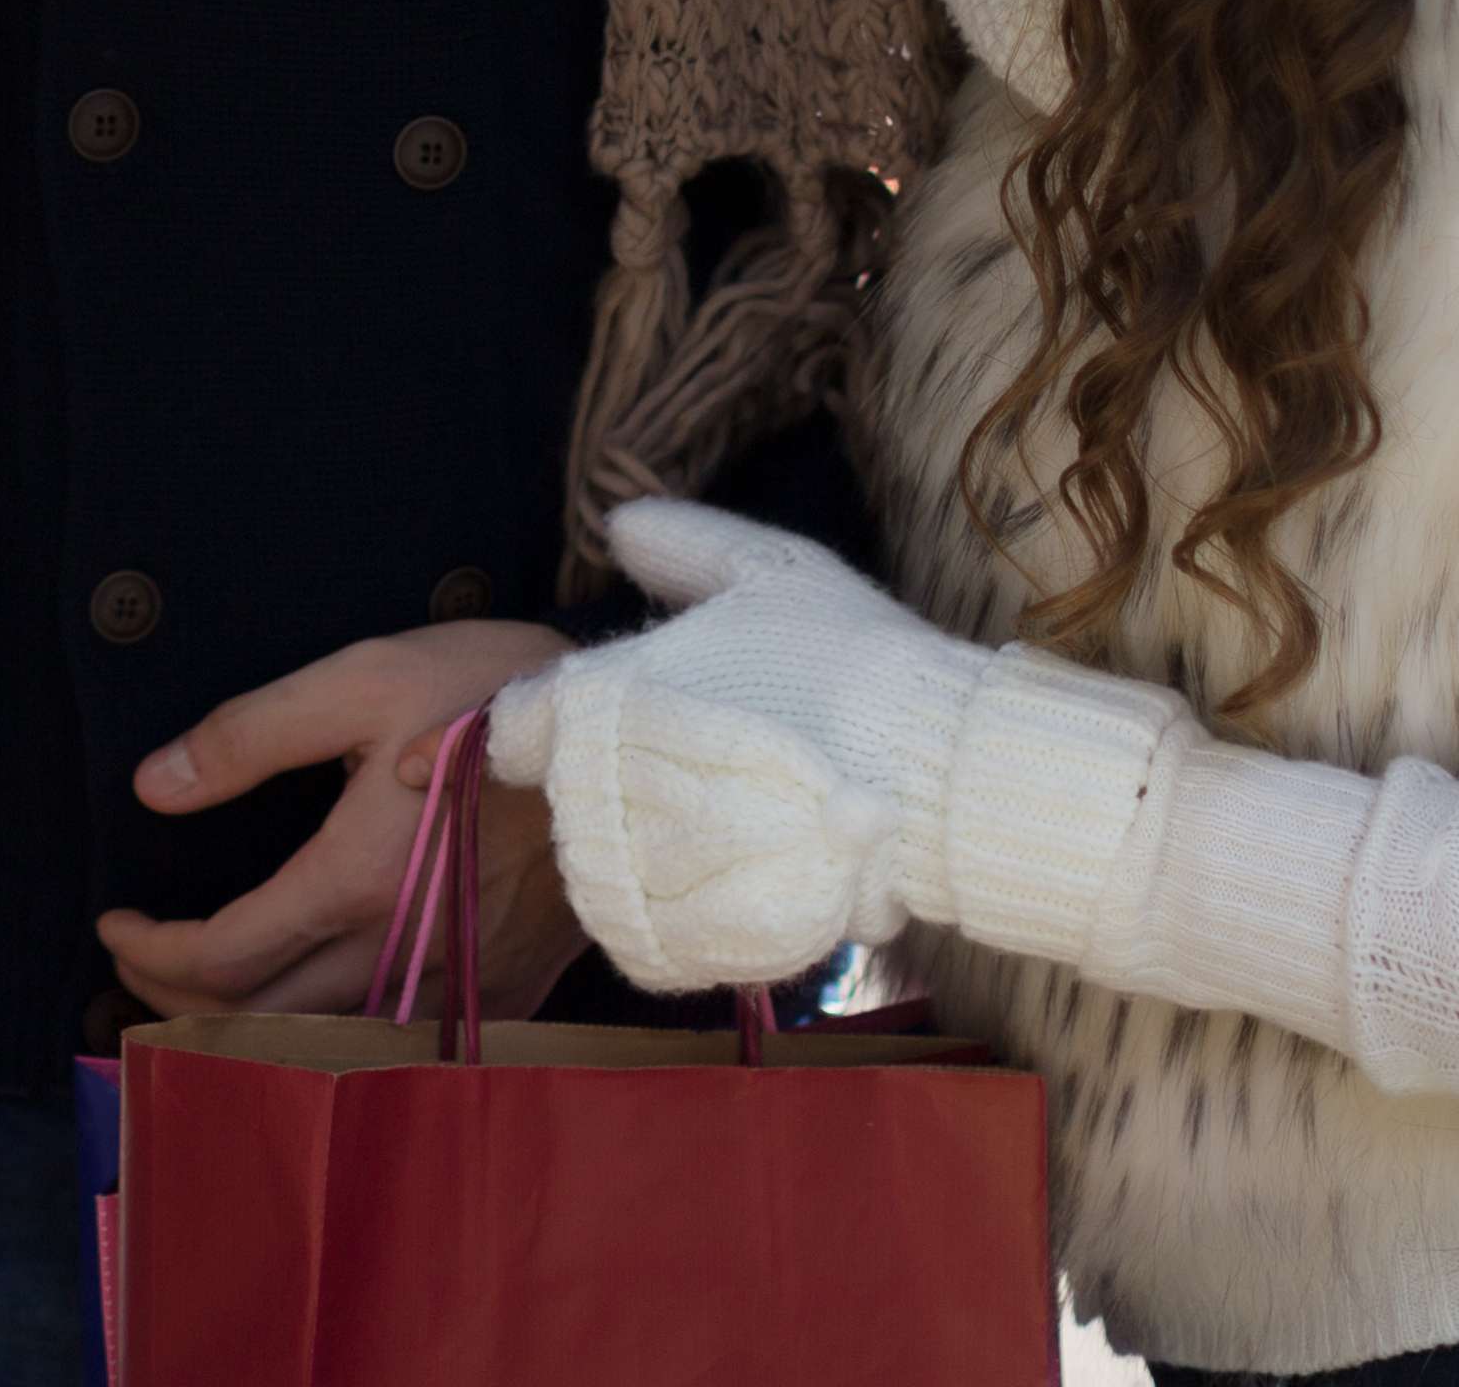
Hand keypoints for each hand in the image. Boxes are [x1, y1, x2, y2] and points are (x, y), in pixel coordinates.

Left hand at [97, 620, 578, 1022]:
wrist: (637, 738)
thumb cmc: (496, 693)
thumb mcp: (361, 678)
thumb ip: (248, 736)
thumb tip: (154, 785)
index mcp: (354, 883)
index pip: (220, 957)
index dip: (147, 950)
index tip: (111, 923)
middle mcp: (400, 955)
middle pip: (258, 1021)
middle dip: (177, 999)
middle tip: (135, 961)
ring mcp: (457, 984)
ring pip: (324, 1044)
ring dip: (245, 1025)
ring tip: (201, 987)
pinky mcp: (504, 990)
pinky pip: (395, 1042)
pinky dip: (328, 1034)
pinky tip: (306, 998)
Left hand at [483, 502, 1003, 993]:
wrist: (941, 770)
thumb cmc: (852, 660)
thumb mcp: (770, 571)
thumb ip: (686, 547)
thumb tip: (616, 525)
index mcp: (609, 695)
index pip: (517, 728)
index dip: (547, 723)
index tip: (593, 721)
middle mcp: (612, 788)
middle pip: (563, 806)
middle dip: (603, 789)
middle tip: (676, 768)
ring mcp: (654, 870)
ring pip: (604, 876)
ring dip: (641, 853)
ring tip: (711, 824)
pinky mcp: (701, 932)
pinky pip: (653, 934)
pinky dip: (680, 915)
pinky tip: (726, 880)